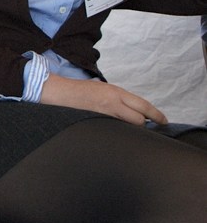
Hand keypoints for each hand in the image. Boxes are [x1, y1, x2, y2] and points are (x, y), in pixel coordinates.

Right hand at [40, 74, 166, 125]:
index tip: (164, 121)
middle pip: (139, 120)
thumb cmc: (78, 90)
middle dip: (142, 126)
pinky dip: (116, 133)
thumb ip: (117, 98)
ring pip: (127, 127)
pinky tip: (112, 134)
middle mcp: (112, 103)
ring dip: (129, 130)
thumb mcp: (102, 88)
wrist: (57, 92)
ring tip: (124, 131)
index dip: (156, 115)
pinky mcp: (95, 123)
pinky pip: (113, 131)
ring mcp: (104, 114)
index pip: (143, 106)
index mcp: (116, 92)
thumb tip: (130, 109)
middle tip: (141, 128)